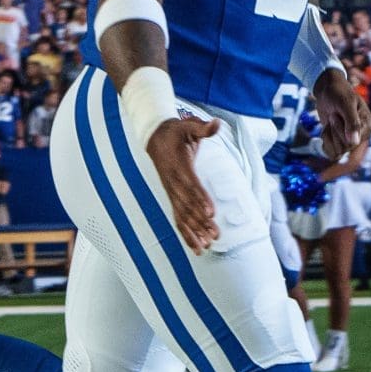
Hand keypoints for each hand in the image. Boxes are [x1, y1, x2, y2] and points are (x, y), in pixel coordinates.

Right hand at [145, 115, 221, 250]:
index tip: (210, 213)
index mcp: (179, 166)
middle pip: (188, 205)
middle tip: (214, 234)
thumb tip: (217, 124)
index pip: (191, 185)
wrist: (154, 137)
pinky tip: (197, 247)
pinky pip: (178, 218)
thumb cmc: (174, 132)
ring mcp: (171, 192)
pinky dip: (186, 233)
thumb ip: (203, 128)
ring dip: (194, 232)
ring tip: (206, 246)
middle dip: (200, 222)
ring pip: (182, 215)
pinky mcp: (172, 197)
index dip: (200, 199)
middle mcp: (173, 182)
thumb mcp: (188, 126)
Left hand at [312, 65, 370, 158]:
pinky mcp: (340, 142)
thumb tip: (354, 143)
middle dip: (334, 131)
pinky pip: (332, 153)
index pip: (353, 142)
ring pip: (338, 152)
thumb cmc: (338, 93)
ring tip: (331, 120)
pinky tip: (327, 129)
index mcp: (368, 126)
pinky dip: (325, 140)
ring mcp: (351, 139)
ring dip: (329, 135)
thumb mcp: (345, 104)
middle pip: (345, 148)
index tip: (337, 114)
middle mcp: (361, 135)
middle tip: (333, 116)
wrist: (327, 90)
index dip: (340, 130)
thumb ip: (352, 123)